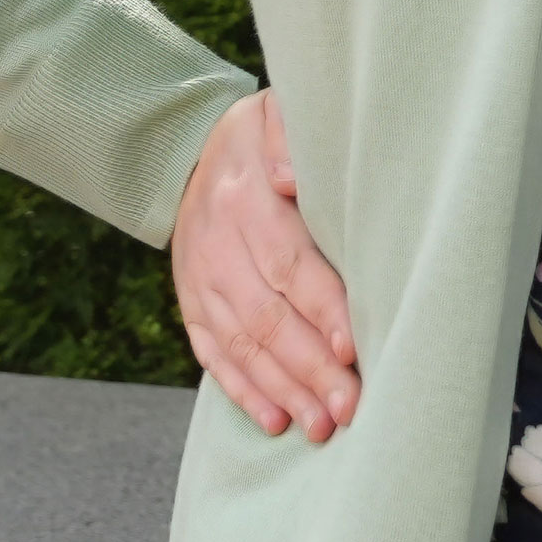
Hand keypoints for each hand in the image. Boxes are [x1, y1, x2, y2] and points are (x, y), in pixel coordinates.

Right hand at [172, 91, 358, 440]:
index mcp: (244, 201)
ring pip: (242, 345)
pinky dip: (242, 391)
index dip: (320, 308)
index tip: (352, 347)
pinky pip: (213, 354)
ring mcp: (199, 282)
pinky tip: (274, 420)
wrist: (189, 153)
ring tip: (322, 426)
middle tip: (350, 406)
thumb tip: (294, 179)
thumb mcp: (273, 115)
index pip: (288, 263)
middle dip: (311, 367)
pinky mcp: (191, 306)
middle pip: (268, 316)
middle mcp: (216, 247)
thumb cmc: (259, 138)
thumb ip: (288, 141)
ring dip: (283, 390)